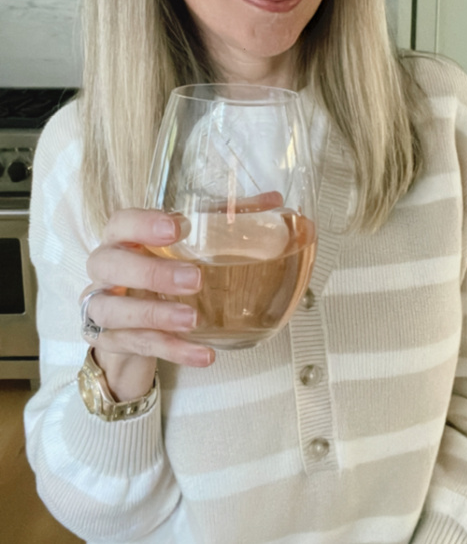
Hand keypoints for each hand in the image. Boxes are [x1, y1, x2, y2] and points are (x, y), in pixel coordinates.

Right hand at [81, 208, 214, 401]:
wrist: (129, 325)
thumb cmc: (160, 270)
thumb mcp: (191, 244)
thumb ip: (226, 220)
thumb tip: (275, 201)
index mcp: (122, 238)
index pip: (120, 222)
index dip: (142, 223)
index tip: (177, 228)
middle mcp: (106, 270)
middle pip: (109, 264)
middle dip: (151, 271)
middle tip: (193, 279)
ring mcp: (102, 307)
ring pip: (112, 310)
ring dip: (155, 314)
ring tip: (194, 319)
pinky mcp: (110, 341)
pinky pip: (136, 346)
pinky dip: (171, 350)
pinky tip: (203, 354)